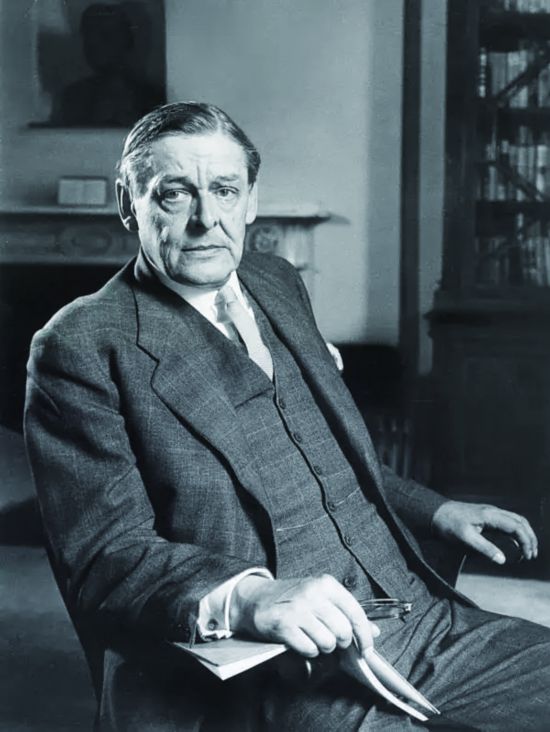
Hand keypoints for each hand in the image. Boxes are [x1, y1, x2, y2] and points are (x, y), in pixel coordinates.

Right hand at [229, 573, 379, 657]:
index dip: (364, 635)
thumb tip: (374, 632)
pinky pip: (309, 649)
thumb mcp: (320, 597)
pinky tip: (300, 641)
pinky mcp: (284, 624)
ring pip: (327, 643)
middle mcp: (313, 593)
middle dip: (339, 642)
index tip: (367, 649)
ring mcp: (298, 608)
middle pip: (343, 631)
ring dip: (322, 647)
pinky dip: (307, 651)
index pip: (355, 612)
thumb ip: (346, 612)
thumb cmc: (292, 599)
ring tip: (312, 638)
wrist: (256, 598)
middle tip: (329, 639)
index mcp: (326, 584)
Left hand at [432, 500, 537, 563]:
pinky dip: (515, 533)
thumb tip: (502, 560)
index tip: (528, 555)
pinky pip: (507, 522)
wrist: (435, 513)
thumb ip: (484, 548)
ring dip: (524, 534)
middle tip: (532, 555)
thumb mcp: (465, 538)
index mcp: (490, 515)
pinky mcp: (486, 517)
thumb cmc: (448, 525)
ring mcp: (490, 513)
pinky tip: (515, 545)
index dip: (526, 540)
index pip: (516, 526)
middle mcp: (493, 512)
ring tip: (527, 552)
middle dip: (530, 537)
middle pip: (520, 521)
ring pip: (515, 520)